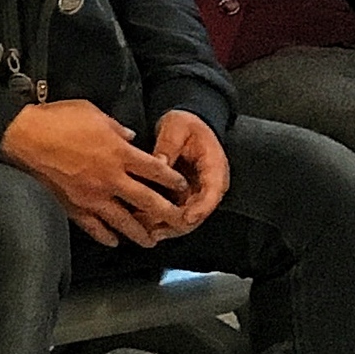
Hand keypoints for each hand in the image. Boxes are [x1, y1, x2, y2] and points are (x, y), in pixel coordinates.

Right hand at [0, 98, 188, 246]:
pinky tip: (114, 242)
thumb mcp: (92, 112)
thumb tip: (130, 137)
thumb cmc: (58, 119)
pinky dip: (105, 236)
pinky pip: (94, 227)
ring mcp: (92, 196)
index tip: (182, 187)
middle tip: (180, 222)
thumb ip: (117, 128)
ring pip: (124, 221)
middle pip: (147, 201)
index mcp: (119, 153)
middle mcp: (111, 178)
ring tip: (151, 241)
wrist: (23, 137)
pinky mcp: (73, 207)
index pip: (156, 170)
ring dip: (140, 233)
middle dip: (167, 213)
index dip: (172, 180)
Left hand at [148, 111, 228, 235]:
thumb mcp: (177, 128)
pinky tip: (140, 222)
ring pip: (185, 218)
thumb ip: (168, 146)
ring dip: (165, 225)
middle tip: (154, 229)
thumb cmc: (187, 124)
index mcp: (214, 168)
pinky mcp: (184, 196)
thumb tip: (159, 164)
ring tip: (142, 230)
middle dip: (176, 224)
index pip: (212, 193)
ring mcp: (197, 193)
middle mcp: (209, 186)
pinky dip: (159, 219)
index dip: (200, 209)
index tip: (186, 219)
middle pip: (198, 213)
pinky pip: (174, 213)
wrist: (190, 123)